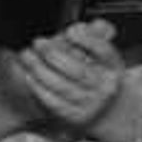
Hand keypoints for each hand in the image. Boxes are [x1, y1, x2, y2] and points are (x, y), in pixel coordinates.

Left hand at [0, 19, 124, 132]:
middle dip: (54, 54)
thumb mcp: (100, 53)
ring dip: (40, 69)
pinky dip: (39, 87)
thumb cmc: (95, 73)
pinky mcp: (75, 116)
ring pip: (62, 86)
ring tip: (27, 56)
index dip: (86, 40)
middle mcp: (105, 87)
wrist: (104, 108)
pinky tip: (31, 76)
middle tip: (38, 43)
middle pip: (78, 70)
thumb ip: (97, 36)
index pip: (103, 52)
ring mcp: (91, 104)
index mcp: (114, 67)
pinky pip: (53, 102)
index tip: (69, 32)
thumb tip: (97, 25)